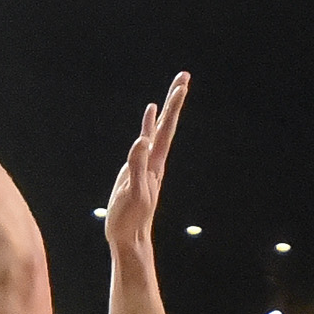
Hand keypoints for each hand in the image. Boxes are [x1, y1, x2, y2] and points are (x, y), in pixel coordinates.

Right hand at [103, 71, 188, 256]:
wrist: (129, 236)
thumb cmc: (130, 218)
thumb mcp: (133, 193)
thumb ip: (137, 168)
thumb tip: (142, 141)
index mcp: (155, 163)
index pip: (167, 130)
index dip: (173, 107)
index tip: (181, 86)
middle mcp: (155, 159)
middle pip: (167, 125)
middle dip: (175, 101)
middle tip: (184, 77)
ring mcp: (147, 163)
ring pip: (158, 130)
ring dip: (164, 111)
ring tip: (171, 92)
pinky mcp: (137, 168)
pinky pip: (145, 141)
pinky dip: (148, 126)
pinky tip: (148, 117)